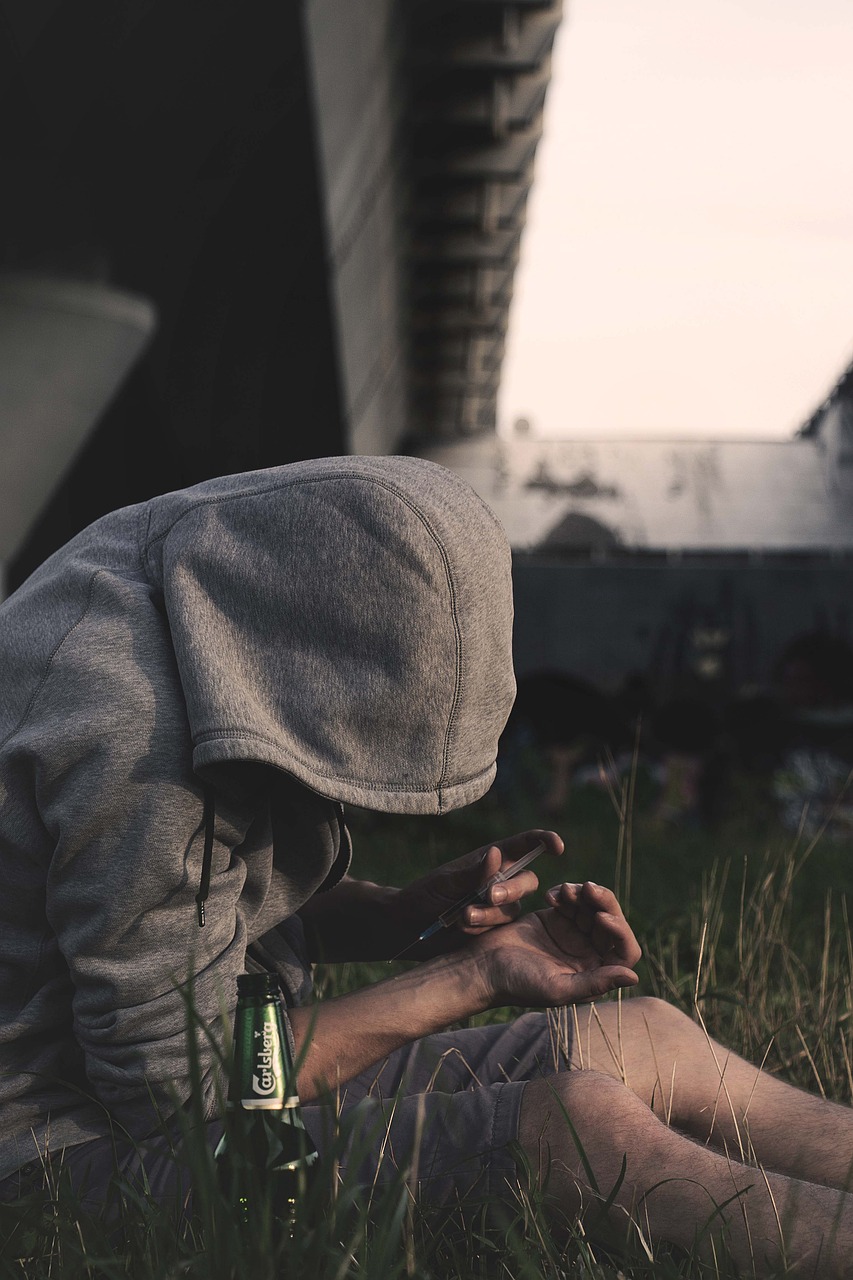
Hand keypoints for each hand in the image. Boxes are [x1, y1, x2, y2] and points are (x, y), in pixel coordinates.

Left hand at [391, 830, 563, 959]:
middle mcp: (499, 880)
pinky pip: (502, 929)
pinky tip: (461, 928)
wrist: (409, 927)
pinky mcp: (494, 930)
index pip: (524, 845)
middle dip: (511, 889)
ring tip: (463, 916)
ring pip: (513, 908)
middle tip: (489, 896)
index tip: (557, 846)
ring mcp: (498, 907)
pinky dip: (483, 928)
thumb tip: (496, 853)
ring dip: (490, 913)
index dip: (544, 841)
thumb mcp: (446, 882)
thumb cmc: (425, 896)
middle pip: (527, 881)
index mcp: (490, 859)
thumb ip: (473, 872)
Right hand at [473, 880, 641, 1007]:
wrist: (483, 966)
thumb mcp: (558, 988)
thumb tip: (634, 977)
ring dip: (584, 894)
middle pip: (612, 922)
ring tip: (565, 890)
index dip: (620, 931)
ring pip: (593, 907)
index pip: (624, 951)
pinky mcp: (556, 918)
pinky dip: (566, 893)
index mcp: (594, 973)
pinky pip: (572, 900)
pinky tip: (551, 896)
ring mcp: (573, 934)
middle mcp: (588, 954)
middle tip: (588, 887)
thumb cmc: (518, 984)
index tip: (601, 917)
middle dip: (604, 902)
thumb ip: (595, 982)